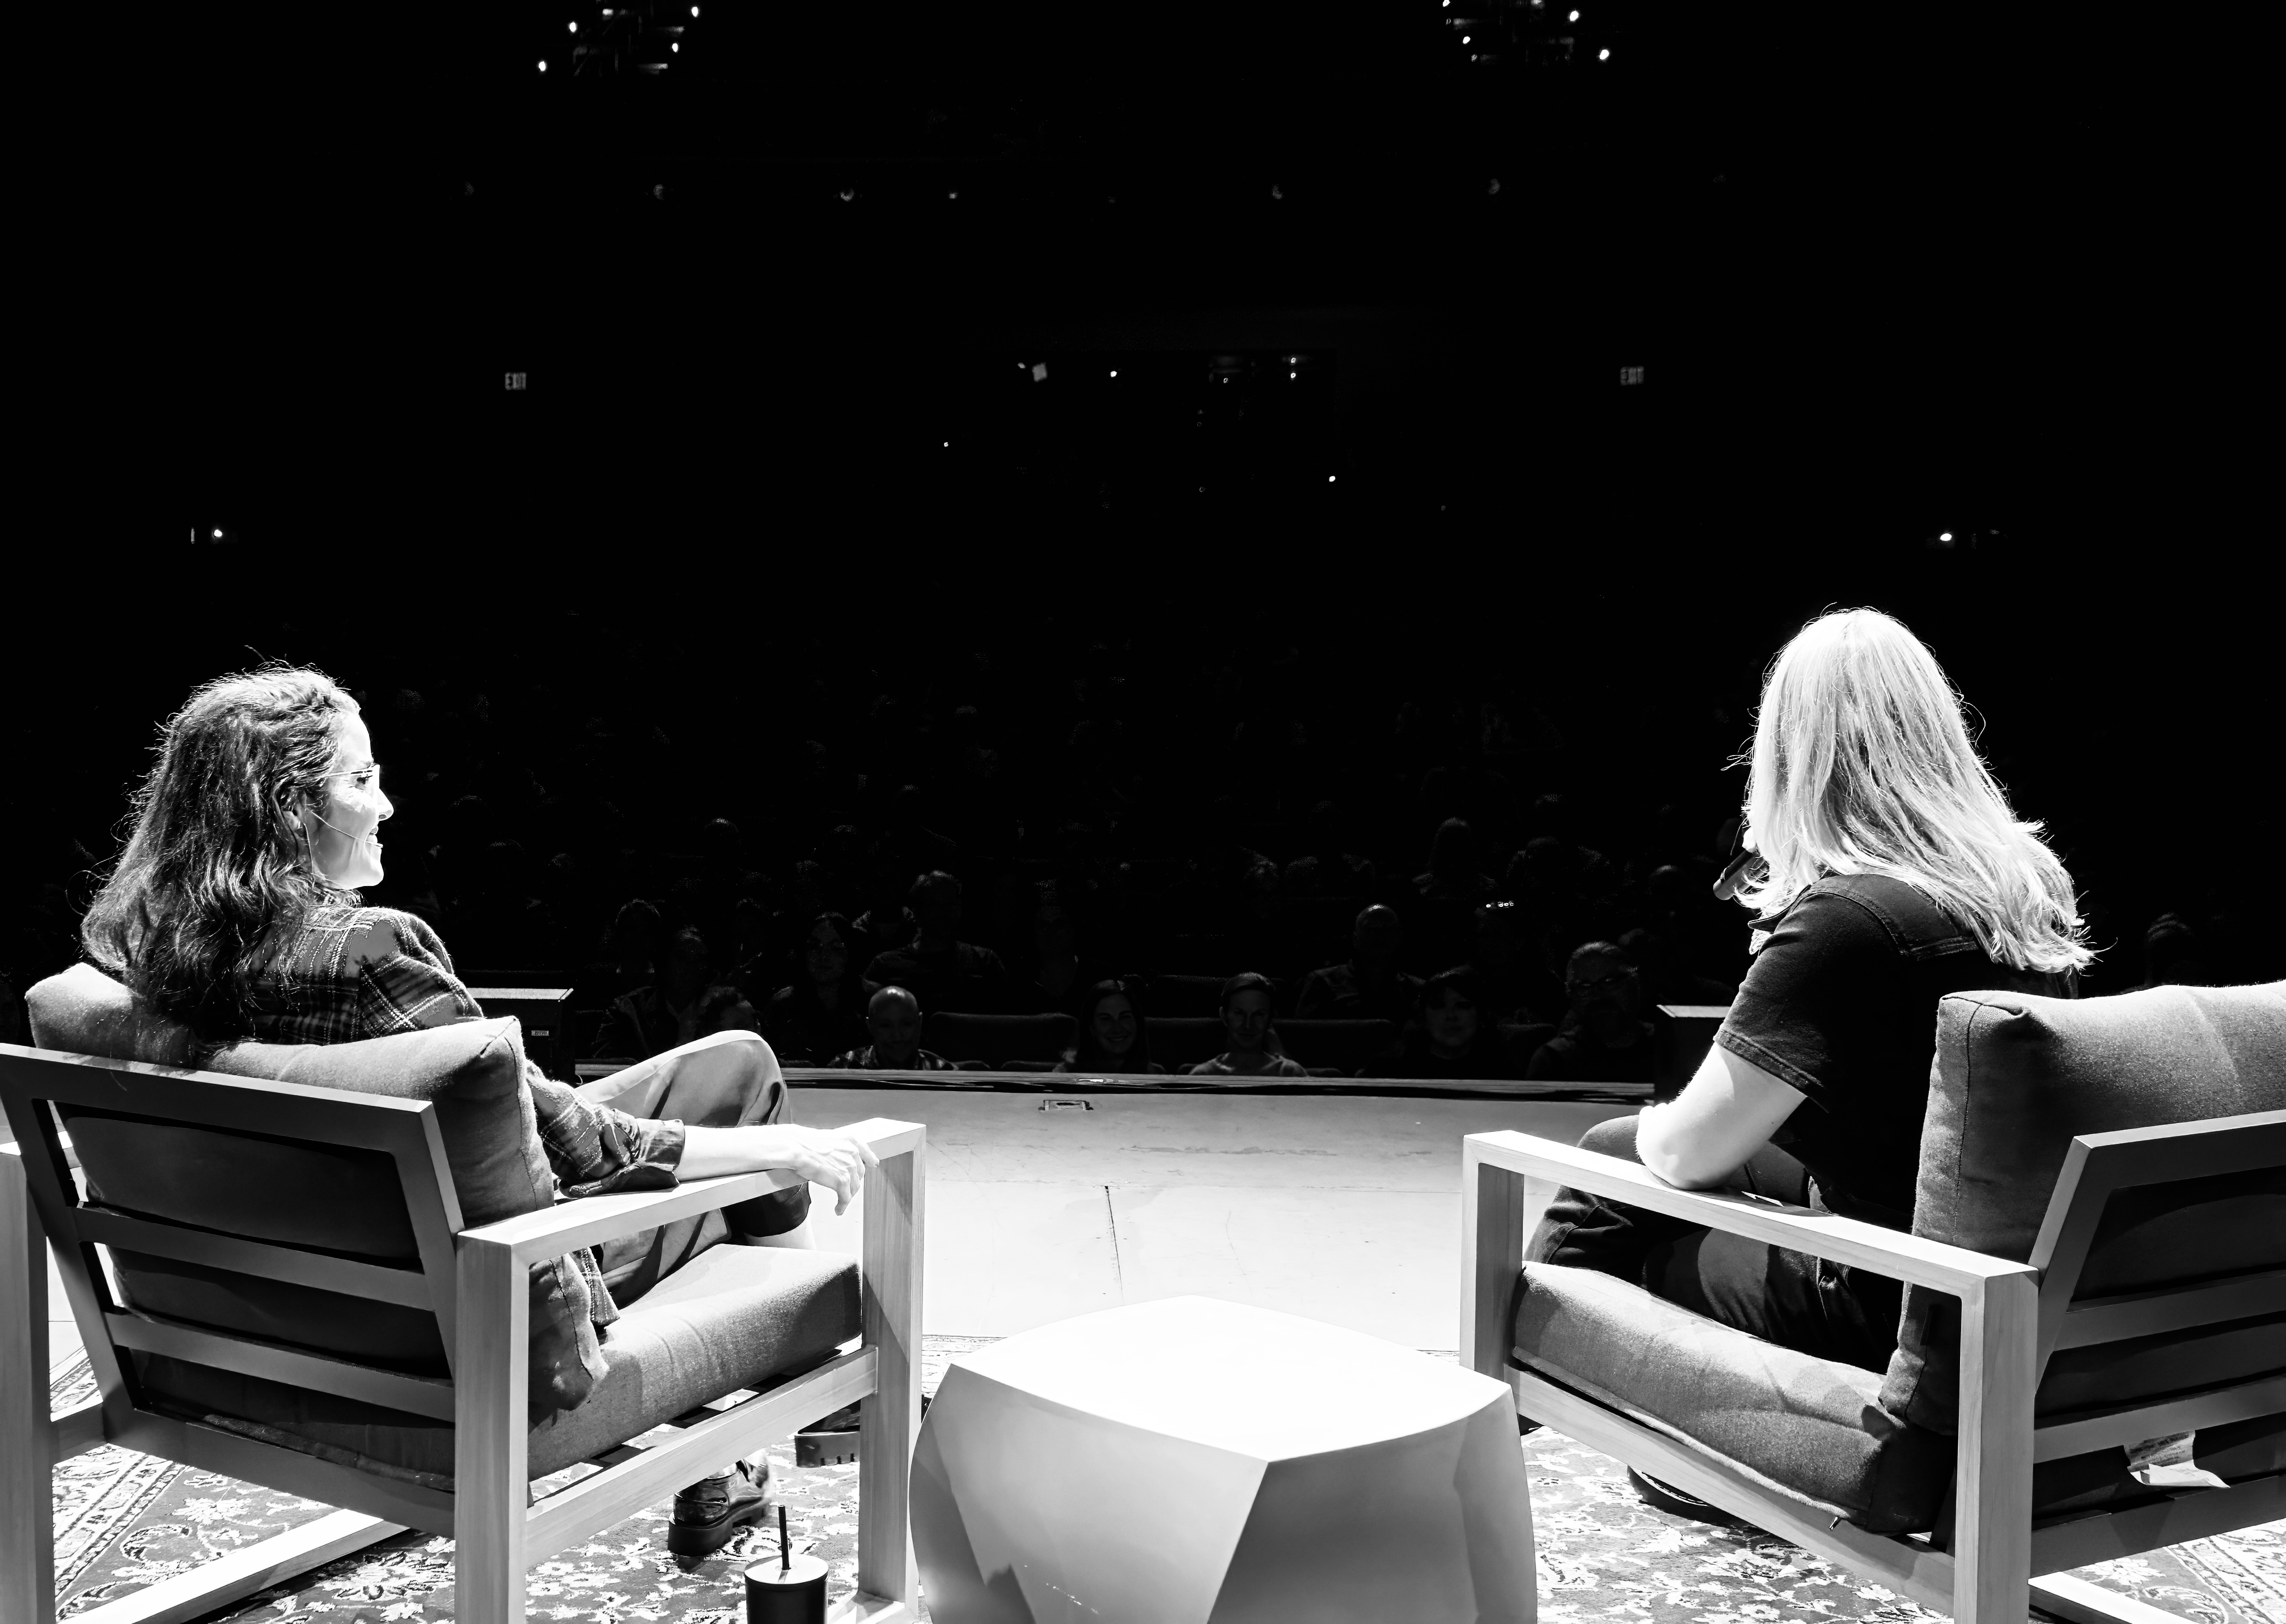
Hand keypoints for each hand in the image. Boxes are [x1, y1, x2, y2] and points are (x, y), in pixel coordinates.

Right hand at [764, 1125, 880, 1216]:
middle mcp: (853, 1153)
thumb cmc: (804, 1143)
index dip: (869, 1158)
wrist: (798, 1149)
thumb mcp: (827, 1139)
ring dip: (848, 1196)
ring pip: (854, 1187)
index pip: (864, 1150)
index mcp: (850, 1139)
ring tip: (842, 1202)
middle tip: (846, 1187)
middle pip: (859, 1172)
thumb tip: (837, 1159)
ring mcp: (849, 1167)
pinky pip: (845, 1197)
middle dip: (853, 1181)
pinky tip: (838, 1210)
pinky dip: (842, 1205)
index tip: (874, 1163)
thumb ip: (837, 1148)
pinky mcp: (842, 1181)